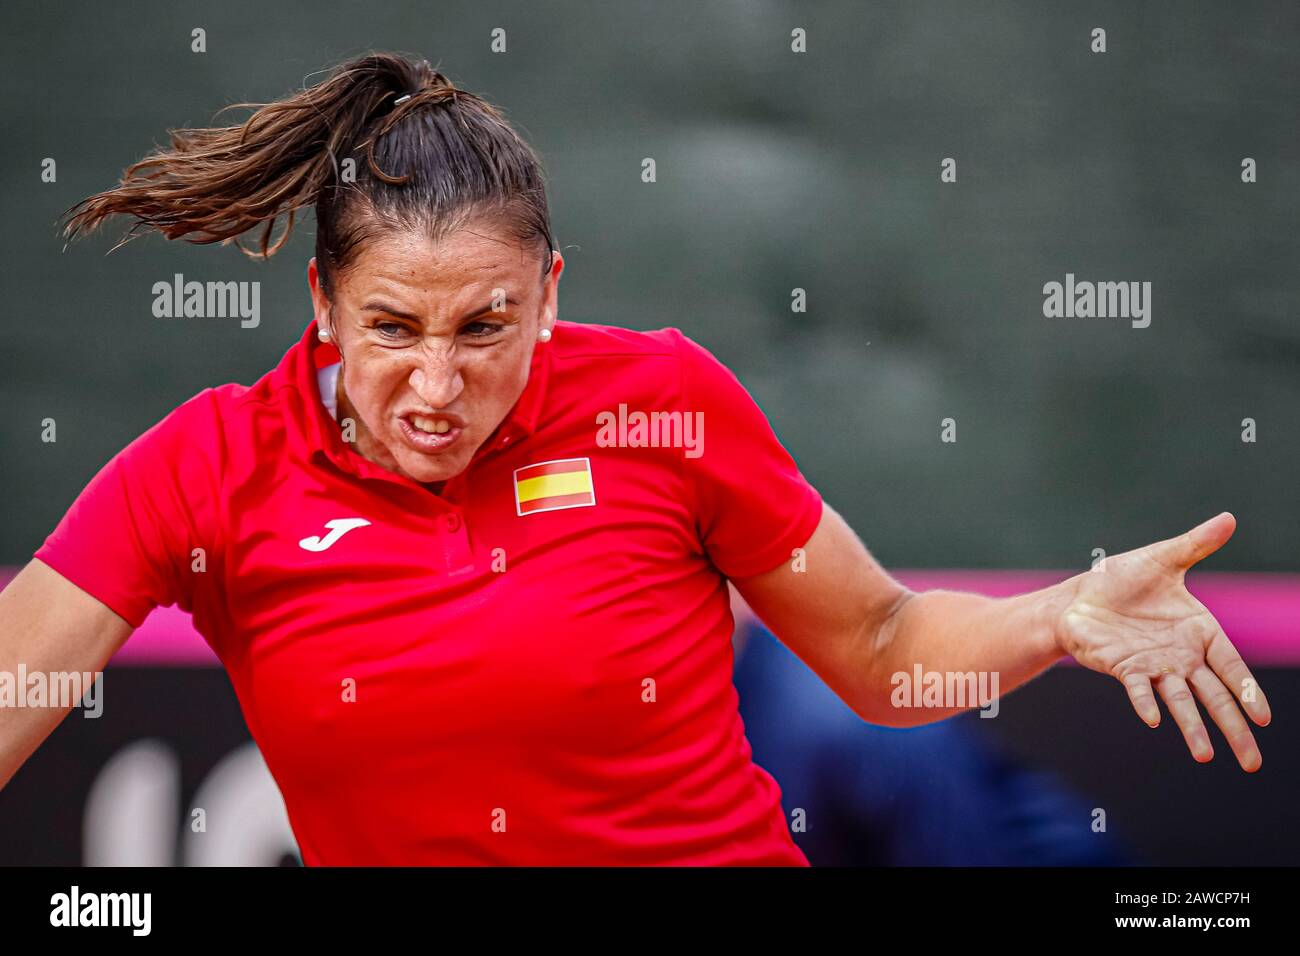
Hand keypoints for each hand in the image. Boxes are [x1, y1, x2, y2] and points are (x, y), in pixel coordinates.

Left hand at [1055, 513, 1270, 771]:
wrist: (1079, 595)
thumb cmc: (1122, 579)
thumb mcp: (1163, 558)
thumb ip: (1196, 544)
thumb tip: (1229, 518)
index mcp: (1199, 632)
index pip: (1231, 667)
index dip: (1247, 691)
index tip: (1264, 717)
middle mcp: (1181, 656)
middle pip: (1215, 697)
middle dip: (1234, 728)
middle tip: (1253, 763)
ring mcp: (1154, 666)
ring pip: (1181, 702)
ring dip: (1193, 728)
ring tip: (1207, 756)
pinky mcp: (1125, 669)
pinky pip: (1139, 690)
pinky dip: (1147, 703)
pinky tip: (1156, 720)